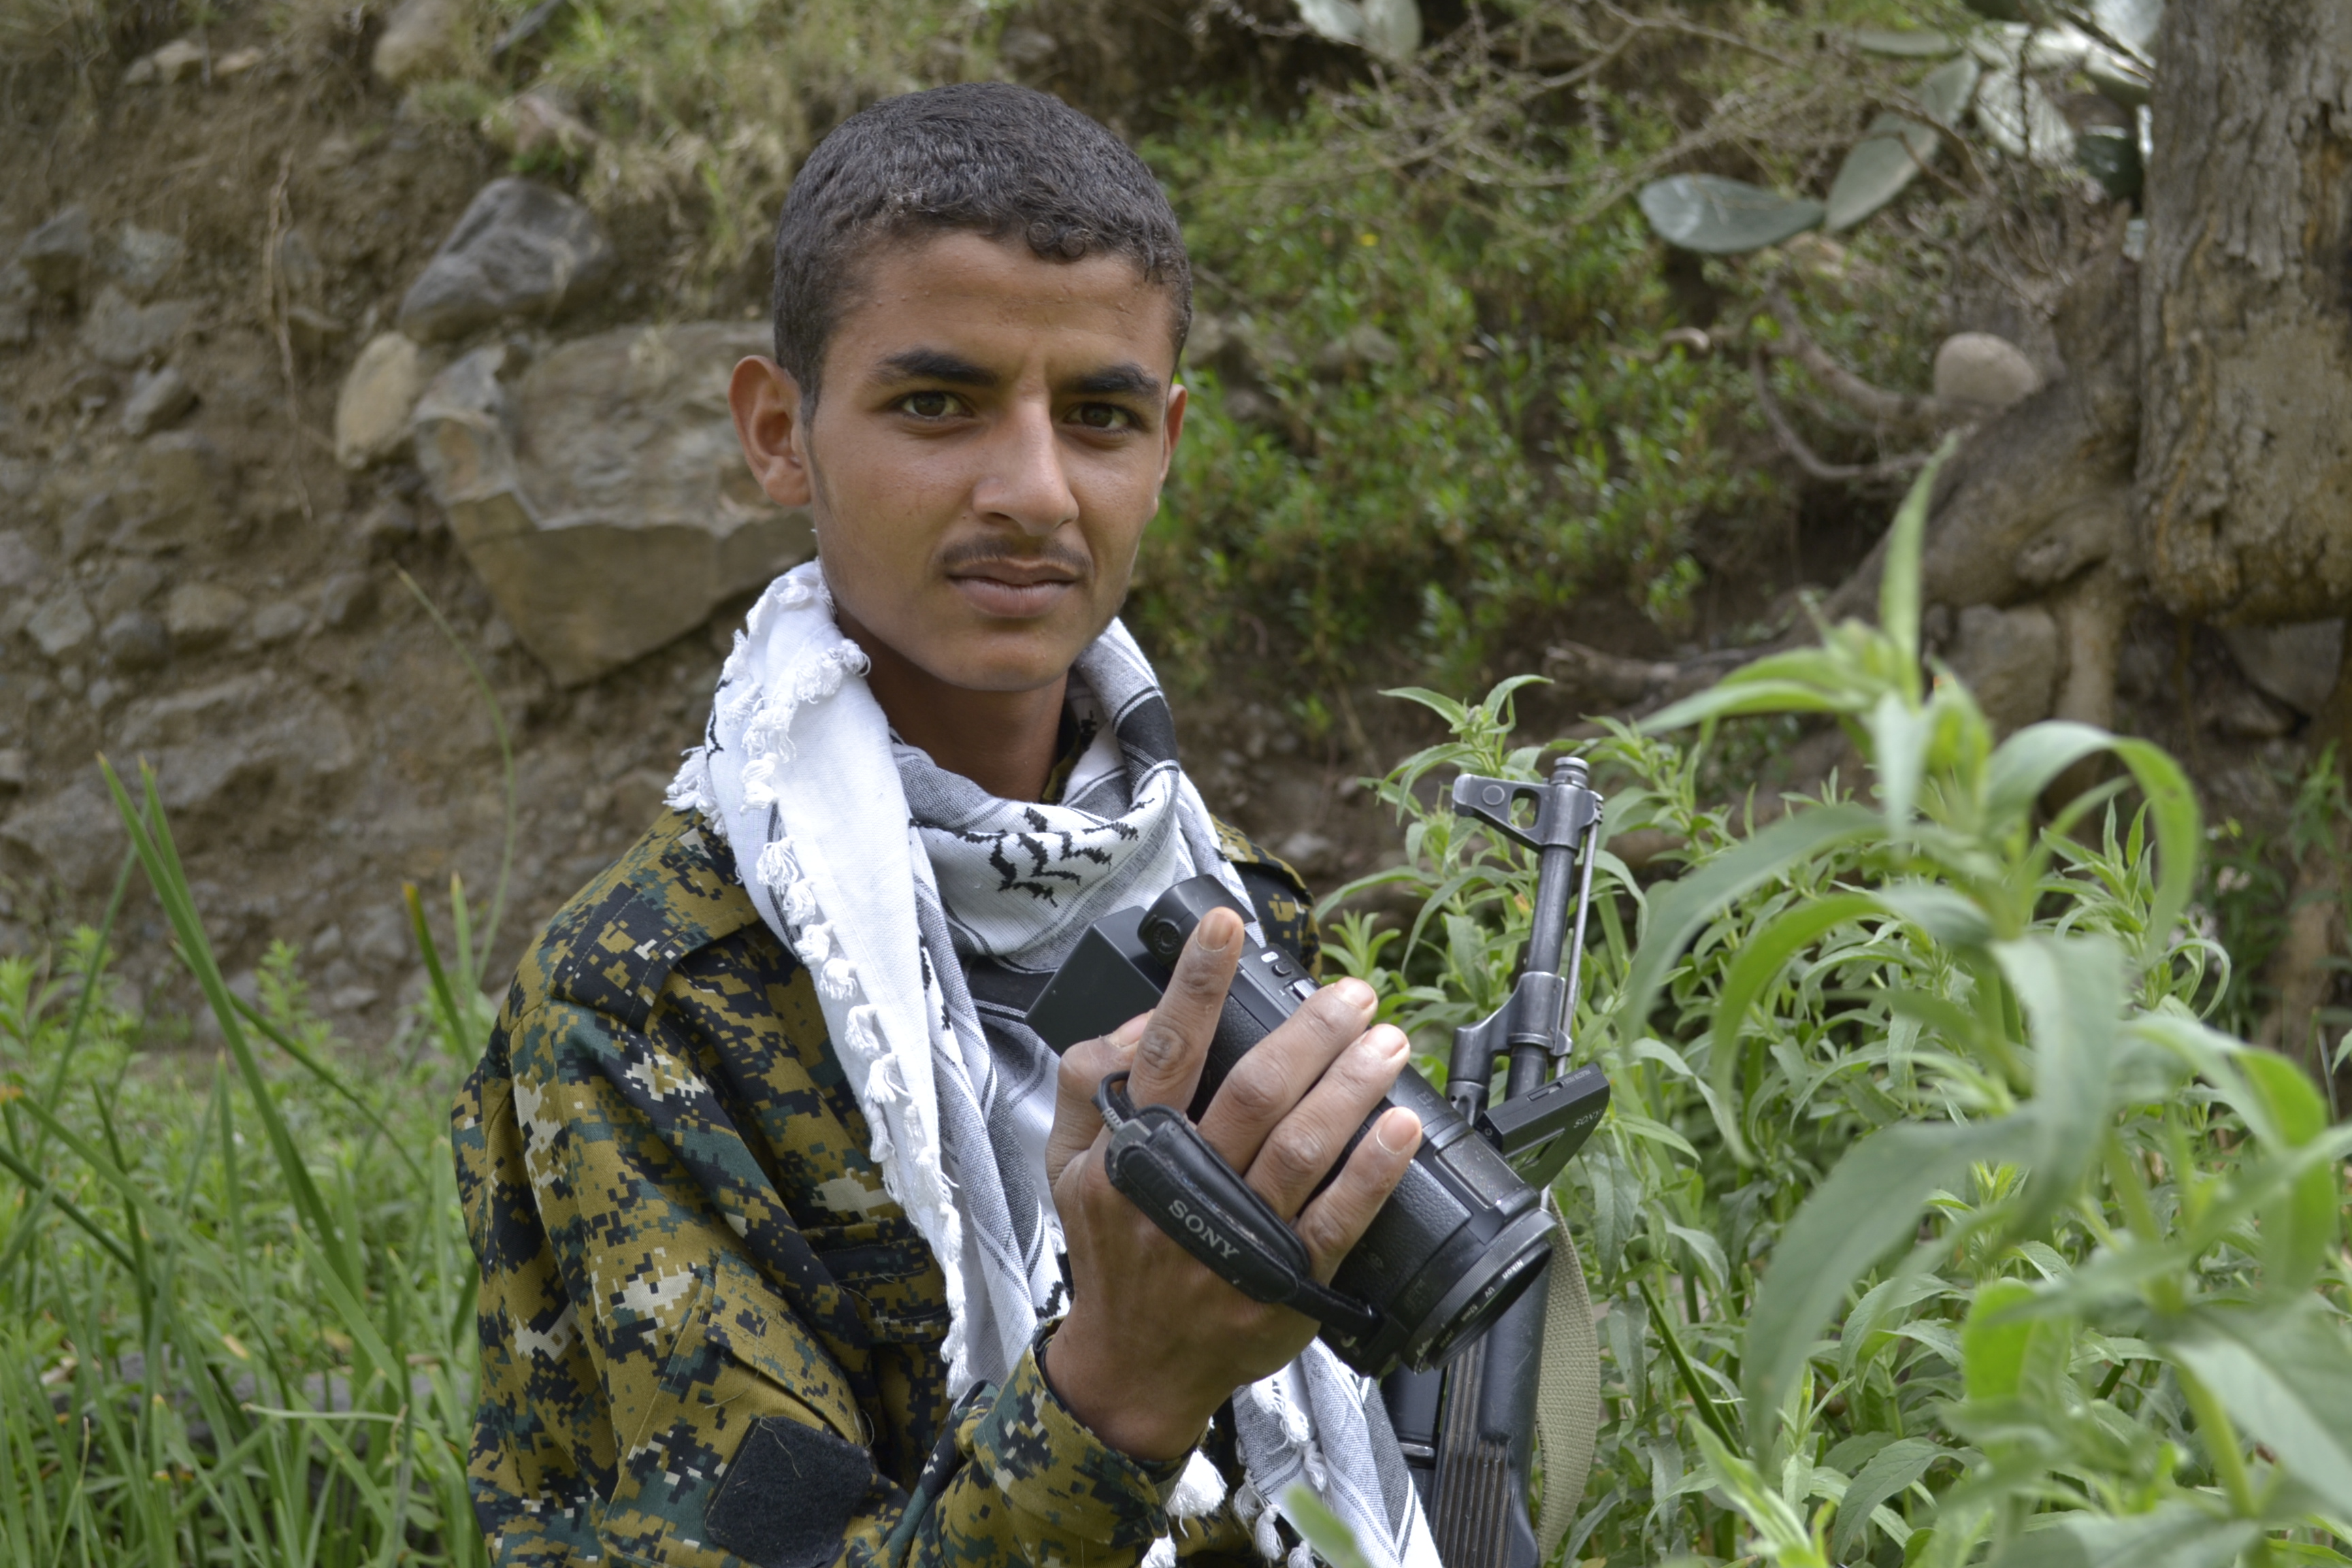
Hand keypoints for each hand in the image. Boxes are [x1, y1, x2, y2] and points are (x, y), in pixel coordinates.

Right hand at [1040, 906, 1422, 1459]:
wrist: (1134, 1366)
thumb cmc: (1112, 1248)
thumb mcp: (1064, 1164)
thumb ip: (1087, 1082)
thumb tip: (1143, 1016)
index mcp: (1129, 1152)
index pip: (1166, 1052)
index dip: (1197, 983)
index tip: (1227, 927)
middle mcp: (1182, 1192)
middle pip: (1253, 1094)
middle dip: (1310, 1032)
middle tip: (1354, 993)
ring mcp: (1234, 1242)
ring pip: (1300, 1148)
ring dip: (1351, 1087)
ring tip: (1388, 1041)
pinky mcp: (1283, 1285)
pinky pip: (1336, 1222)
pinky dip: (1371, 1172)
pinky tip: (1400, 1128)